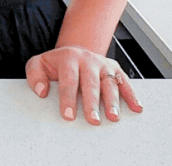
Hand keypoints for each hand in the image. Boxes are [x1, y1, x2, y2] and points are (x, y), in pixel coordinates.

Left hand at [26, 46, 142, 123]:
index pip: (68, 78)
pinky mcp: (115, 69)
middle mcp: (87, 59)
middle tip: (93, 120)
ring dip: (113, 101)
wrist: (75, 52)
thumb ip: (35, 74)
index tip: (68, 115)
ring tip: (113, 117)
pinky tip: (136, 107)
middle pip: (90, 82)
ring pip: (109, 82)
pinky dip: (131, 94)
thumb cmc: (56, 64)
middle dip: (92, 102)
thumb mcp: (39, 64)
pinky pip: (124, 81)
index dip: (68, 97)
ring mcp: (102, 64)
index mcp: (68, 57)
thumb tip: (42, 90)